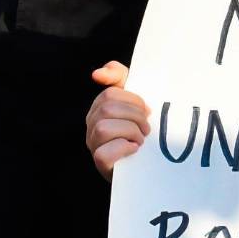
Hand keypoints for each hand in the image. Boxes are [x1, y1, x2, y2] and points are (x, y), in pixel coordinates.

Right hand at [85, 61, 149, 179]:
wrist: (145, 164)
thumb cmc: (139, 129)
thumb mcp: (133, 100)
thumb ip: (119, 77)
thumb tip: (97, 73)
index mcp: (99, 108)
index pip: (110, 93)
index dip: (133, 100)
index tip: (147, 110)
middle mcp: (91, 125)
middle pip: (107, 109)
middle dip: (135, 116)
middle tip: (147, 128)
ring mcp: (93, 144)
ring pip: (104, 128)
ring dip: (131, 132)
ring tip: (141, 139)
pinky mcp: (99, 163)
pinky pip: (104, 153)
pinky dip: (123, 149)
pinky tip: (133, 149)